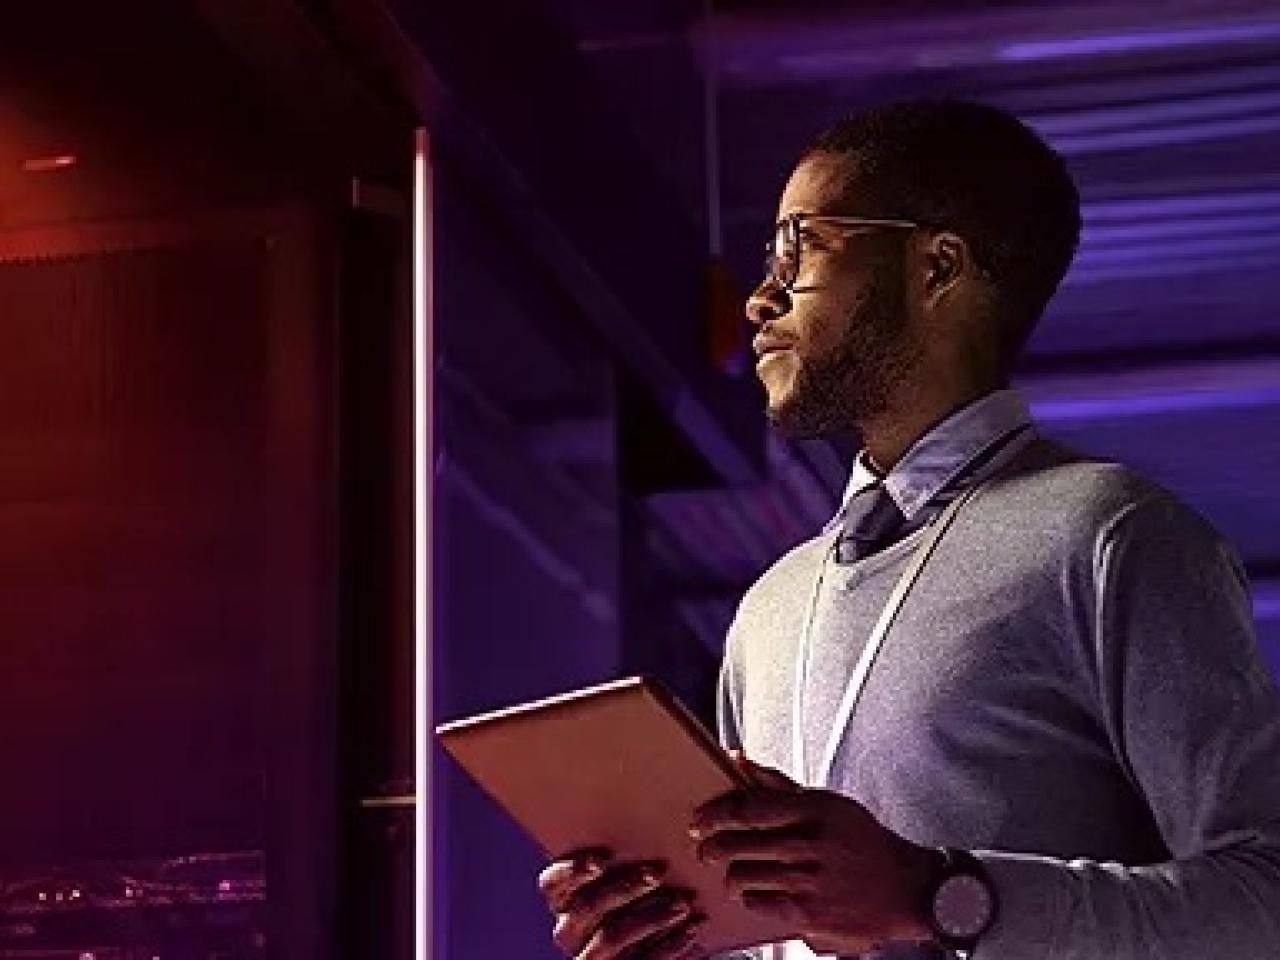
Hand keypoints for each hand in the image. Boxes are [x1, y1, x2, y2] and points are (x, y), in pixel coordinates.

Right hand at [537, 848, 706, 958]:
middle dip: (624, 887)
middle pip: (586, 907)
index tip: (602, 858)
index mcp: (564, 900)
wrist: (645, 944)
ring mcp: (589, 957)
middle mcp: (569, 929)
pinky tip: (693, 929)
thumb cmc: (636, 896)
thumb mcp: (624, 874)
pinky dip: (669, 946)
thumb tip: (649, 814)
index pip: (552, 884)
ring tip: (684, 902)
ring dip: (652, 918)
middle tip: (659, 870)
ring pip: (611, 937)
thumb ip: (623, 856)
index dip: (573, 871)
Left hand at [688, 752, 941, 956]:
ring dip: (730, 875)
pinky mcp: (809, 915)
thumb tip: (737, 760)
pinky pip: (759, 904)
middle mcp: (810, 845)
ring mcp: (809, 882)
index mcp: (815, 810)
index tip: (700, 820)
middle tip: (705, 849)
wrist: (907, 889)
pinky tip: (757, 893)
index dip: (716, 814)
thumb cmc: (862, 841)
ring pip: (744, 876)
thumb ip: (778, 784)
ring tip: (733, 874)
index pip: (750, 808)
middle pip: (739, 844)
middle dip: (712, 847)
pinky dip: (751, 898)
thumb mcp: (827, 803)